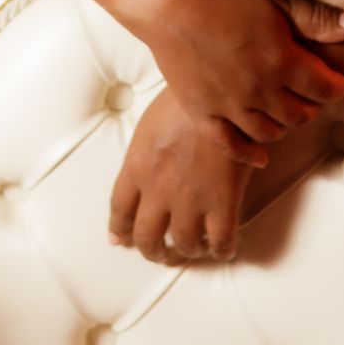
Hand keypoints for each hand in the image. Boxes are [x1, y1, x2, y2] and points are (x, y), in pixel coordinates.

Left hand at [109, 88, 252, 262]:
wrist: (219, 91)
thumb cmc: (186, 97)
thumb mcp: (150, 121)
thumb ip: (143, 149)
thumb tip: (143, 163)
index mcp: (137, 166)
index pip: (120, 209)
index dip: (121, 229)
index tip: (121, 239)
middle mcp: (158, 189)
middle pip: (147, 236)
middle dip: (152, 250)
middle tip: (159, 253)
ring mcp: (190, 198)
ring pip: (184, 243)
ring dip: (188, 251)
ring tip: (194, 249)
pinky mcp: (223, 201)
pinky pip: (221, 241)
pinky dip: (222, 250)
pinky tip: (224, 247)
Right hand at [133, 0, 343, 165]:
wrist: (166, 1)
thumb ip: (316, 18)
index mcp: (282, 61)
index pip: (324, 87)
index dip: (340, 88)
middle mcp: (260, 90)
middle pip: (300, 113)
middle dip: (313, 106)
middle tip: (314, 96)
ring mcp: (230, 105)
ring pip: (270, 132)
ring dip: (286, 125)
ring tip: (288, 113)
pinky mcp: (202, 112)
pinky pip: (230, 144)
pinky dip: (249, 154)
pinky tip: (260, 156)